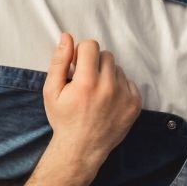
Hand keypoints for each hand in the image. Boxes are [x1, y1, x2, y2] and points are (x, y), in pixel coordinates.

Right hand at [42, 33, 140, 160]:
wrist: (82, 148)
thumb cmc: (64, 119)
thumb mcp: (51, 91)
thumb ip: (59, 62)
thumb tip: (66, 37)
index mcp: (86, 82)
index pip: (91, 46)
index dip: (81, 53)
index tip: (77, 67)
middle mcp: (109, 87)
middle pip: (106, 55)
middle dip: (94, 63)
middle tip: (85, 81)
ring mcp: (125, 96)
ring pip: (118, 69)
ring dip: (107, 75)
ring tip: (96, 93)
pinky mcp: (135, 104)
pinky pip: (129, 82)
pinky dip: (119, 87)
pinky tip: (107, 100)